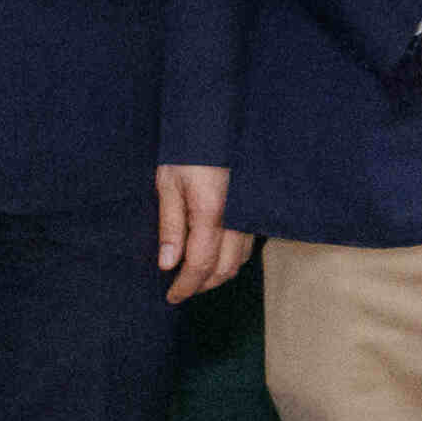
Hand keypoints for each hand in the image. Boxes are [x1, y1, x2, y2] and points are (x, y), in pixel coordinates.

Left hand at [155, 163, 251, 299]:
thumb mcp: (169, 186)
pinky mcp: (254, 210)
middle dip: (202, 285)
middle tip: (180, 289)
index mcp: (211, 214)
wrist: (216, 124)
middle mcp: (236, 219)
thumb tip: (168, 264)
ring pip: (239, 260)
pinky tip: (214, 255)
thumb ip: (170, 227)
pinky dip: (231, 259)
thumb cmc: (188, 153)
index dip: (185, 286)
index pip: (200, 265)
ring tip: (195, 275)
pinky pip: (248, 245)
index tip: (171, 296)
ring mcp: (249, 216)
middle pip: (224, 269)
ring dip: (218, 274)